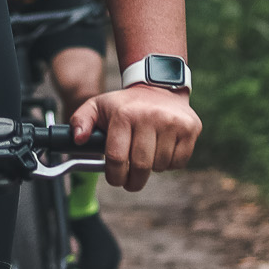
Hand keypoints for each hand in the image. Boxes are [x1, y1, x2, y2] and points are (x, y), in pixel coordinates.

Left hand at [70, 85, 200, 192]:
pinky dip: (170, 164)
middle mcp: (150, 117)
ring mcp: (173, 122)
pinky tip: (163, 150)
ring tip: (147, 156)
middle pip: (140, 166)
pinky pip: (179, 162)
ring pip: (160, 165)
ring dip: (152, 169)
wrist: (159, 87)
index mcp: (124, 114)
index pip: (117, 158)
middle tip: (130, 181)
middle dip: (133, 180)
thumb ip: (81, 121)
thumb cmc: (125, 105)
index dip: (115, 176)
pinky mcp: (190, 128)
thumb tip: (78, 139)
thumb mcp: (97, 106)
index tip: (116, 179)